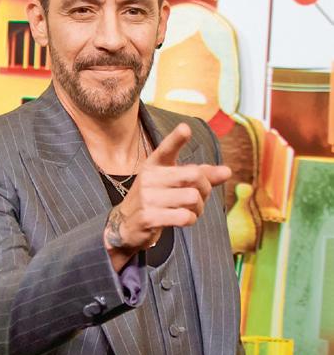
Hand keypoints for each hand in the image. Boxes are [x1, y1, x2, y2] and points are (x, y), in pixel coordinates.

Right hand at [104, 123, 230, 270]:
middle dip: (206, 188)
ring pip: (192, 197)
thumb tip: (227, 172)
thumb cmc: (156, 199)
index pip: (166, 149)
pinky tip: (183, 219)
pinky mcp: (148, 217)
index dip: (176, 139)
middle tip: (200, 197)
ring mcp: (147, 198)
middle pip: (194, 175)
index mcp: (154, 165)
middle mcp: (149, 178)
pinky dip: (190, 219)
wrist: (126, 225)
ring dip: (199, 208)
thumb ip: (200, 176)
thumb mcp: (172, 183)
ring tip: (190, 211)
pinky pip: (184, 216)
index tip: (185, 129)